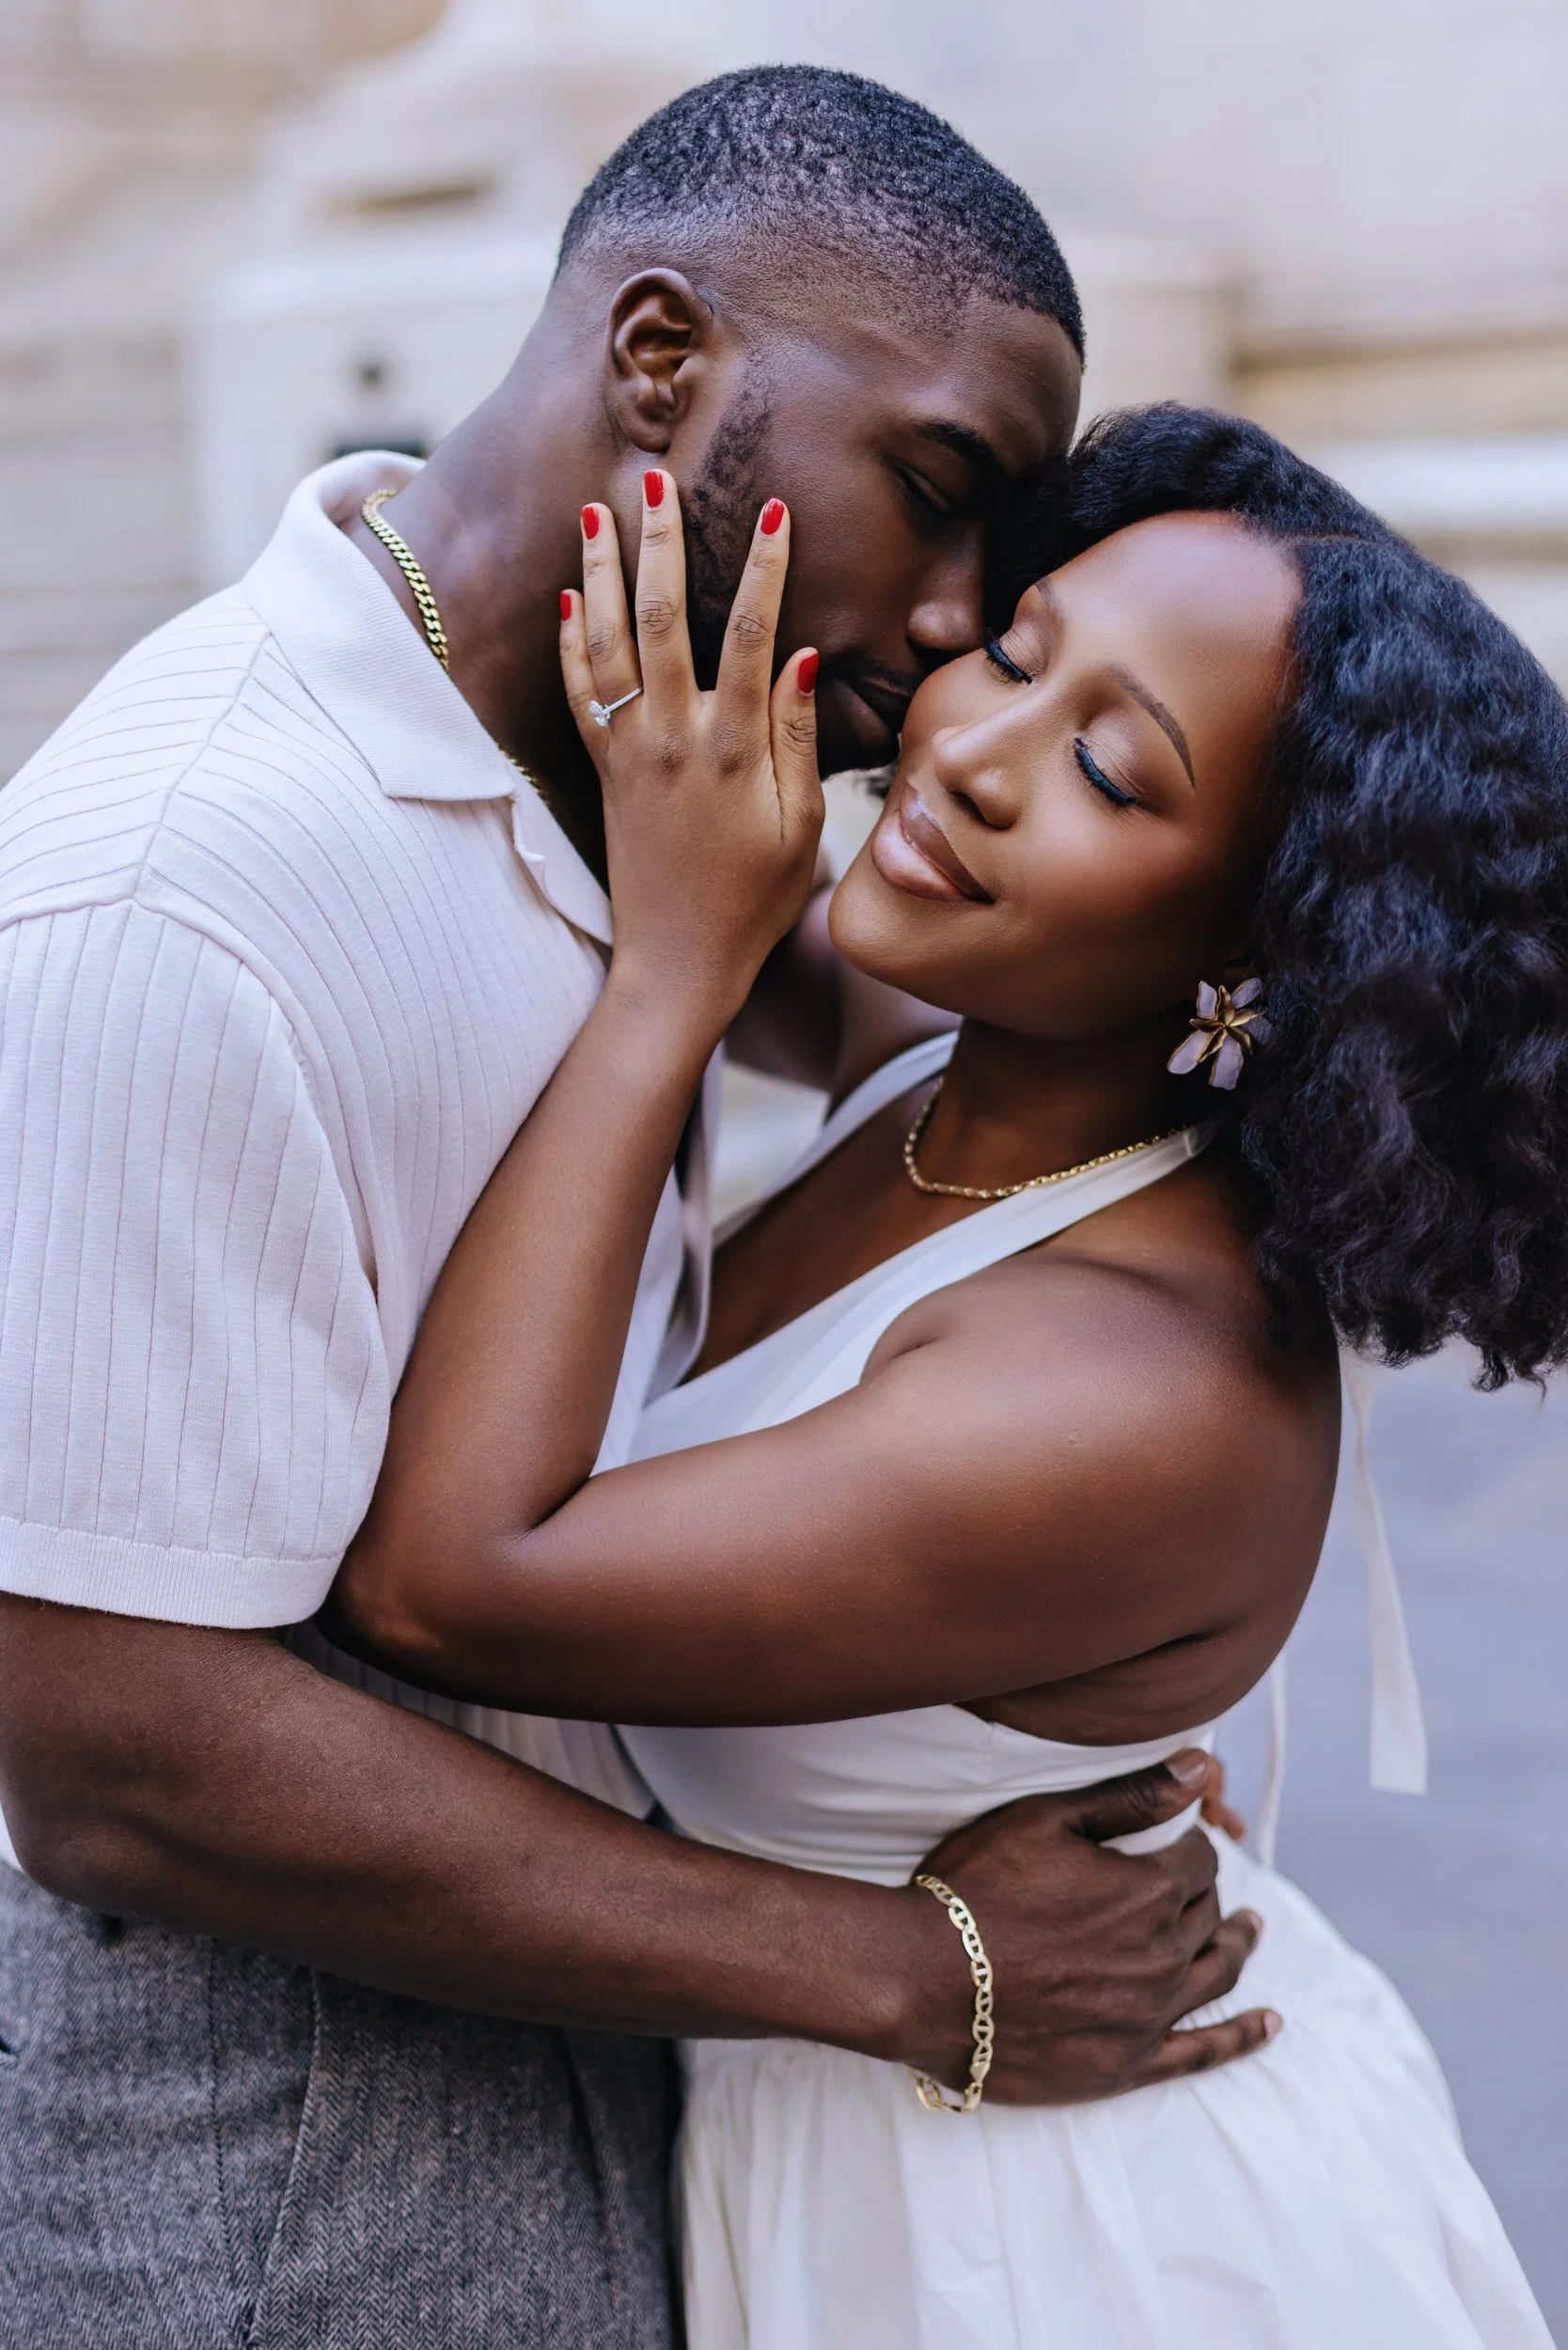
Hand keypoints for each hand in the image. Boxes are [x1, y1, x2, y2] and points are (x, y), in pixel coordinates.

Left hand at [561, 471, 823, 1029]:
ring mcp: (631, 752)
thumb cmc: (753, 902)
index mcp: (734, 750)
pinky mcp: (605, 770)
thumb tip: (804, 656)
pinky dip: (571, 641)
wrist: (677, 963)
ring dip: (602, 572)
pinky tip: (570, 597)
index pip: (755, 635)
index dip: (766, 568)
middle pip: (665, 618)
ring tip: (594, 511)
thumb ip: (799, 740)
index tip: (775, 509)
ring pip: (609, 643)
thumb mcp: (800, 829)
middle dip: (660, 543)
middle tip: (654, 478)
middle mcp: (673, 739)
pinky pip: (579, 693)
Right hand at [900, 1749, 1275, 2103]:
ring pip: (1216, 1975)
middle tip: (1201, 1882)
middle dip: (1208, 1892)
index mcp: (1148, 1891)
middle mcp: (1162, 1955)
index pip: (1196, 1862)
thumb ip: (1131, 1797)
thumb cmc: (976, 1888)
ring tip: (1248, 1930)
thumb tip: (1201, 1767)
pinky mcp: (1127, 2065)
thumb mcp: (1047, 1820)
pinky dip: (1242, 2038)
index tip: (1178, 1841)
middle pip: (1206, 1916)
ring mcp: (1148, 2016)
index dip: (1189, 1846)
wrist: (923, 1979)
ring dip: (1237, 1946)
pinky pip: (1203, 2053)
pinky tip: (1268, 2025)